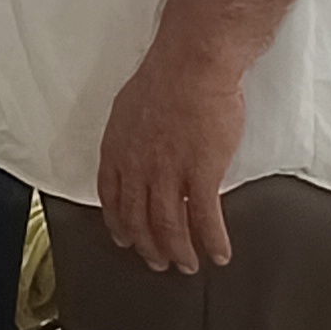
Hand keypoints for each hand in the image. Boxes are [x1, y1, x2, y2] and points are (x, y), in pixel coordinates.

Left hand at [96, 42, 248, 271]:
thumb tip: (134, 150)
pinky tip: (219, 254)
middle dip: (148, 247)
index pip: (111, 198)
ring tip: (188, 265)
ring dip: (179, 252)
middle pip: (138, 219)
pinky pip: (205, 218)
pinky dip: (212, 241)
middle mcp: (138, 167)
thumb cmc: (166, 77)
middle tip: (158, 262)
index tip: (124, 238)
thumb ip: (129, 137)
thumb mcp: (129, 108)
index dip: (118, 223)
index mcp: (117, 150)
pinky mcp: (202, 173)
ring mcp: (169, 173)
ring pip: (169, 226)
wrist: (193, 65)